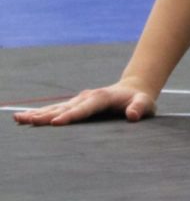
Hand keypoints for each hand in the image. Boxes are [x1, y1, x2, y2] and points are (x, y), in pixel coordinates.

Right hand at [12, 81, 156, 126]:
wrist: (134, 90)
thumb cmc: (140, 100)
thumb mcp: (145, 103)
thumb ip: (140, 108)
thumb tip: (132, 115)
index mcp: (102, 97)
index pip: (86, 108)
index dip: (71, 115)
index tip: (56, 122)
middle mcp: (87, 97)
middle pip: (65, 107)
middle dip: (47, 115)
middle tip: (30, 121)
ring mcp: (79, 100)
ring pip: (56, 108)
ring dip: (38, 114)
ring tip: (19, 118)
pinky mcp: (74, 105)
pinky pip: (54, 110)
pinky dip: (39, 114)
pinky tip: (23, 118)